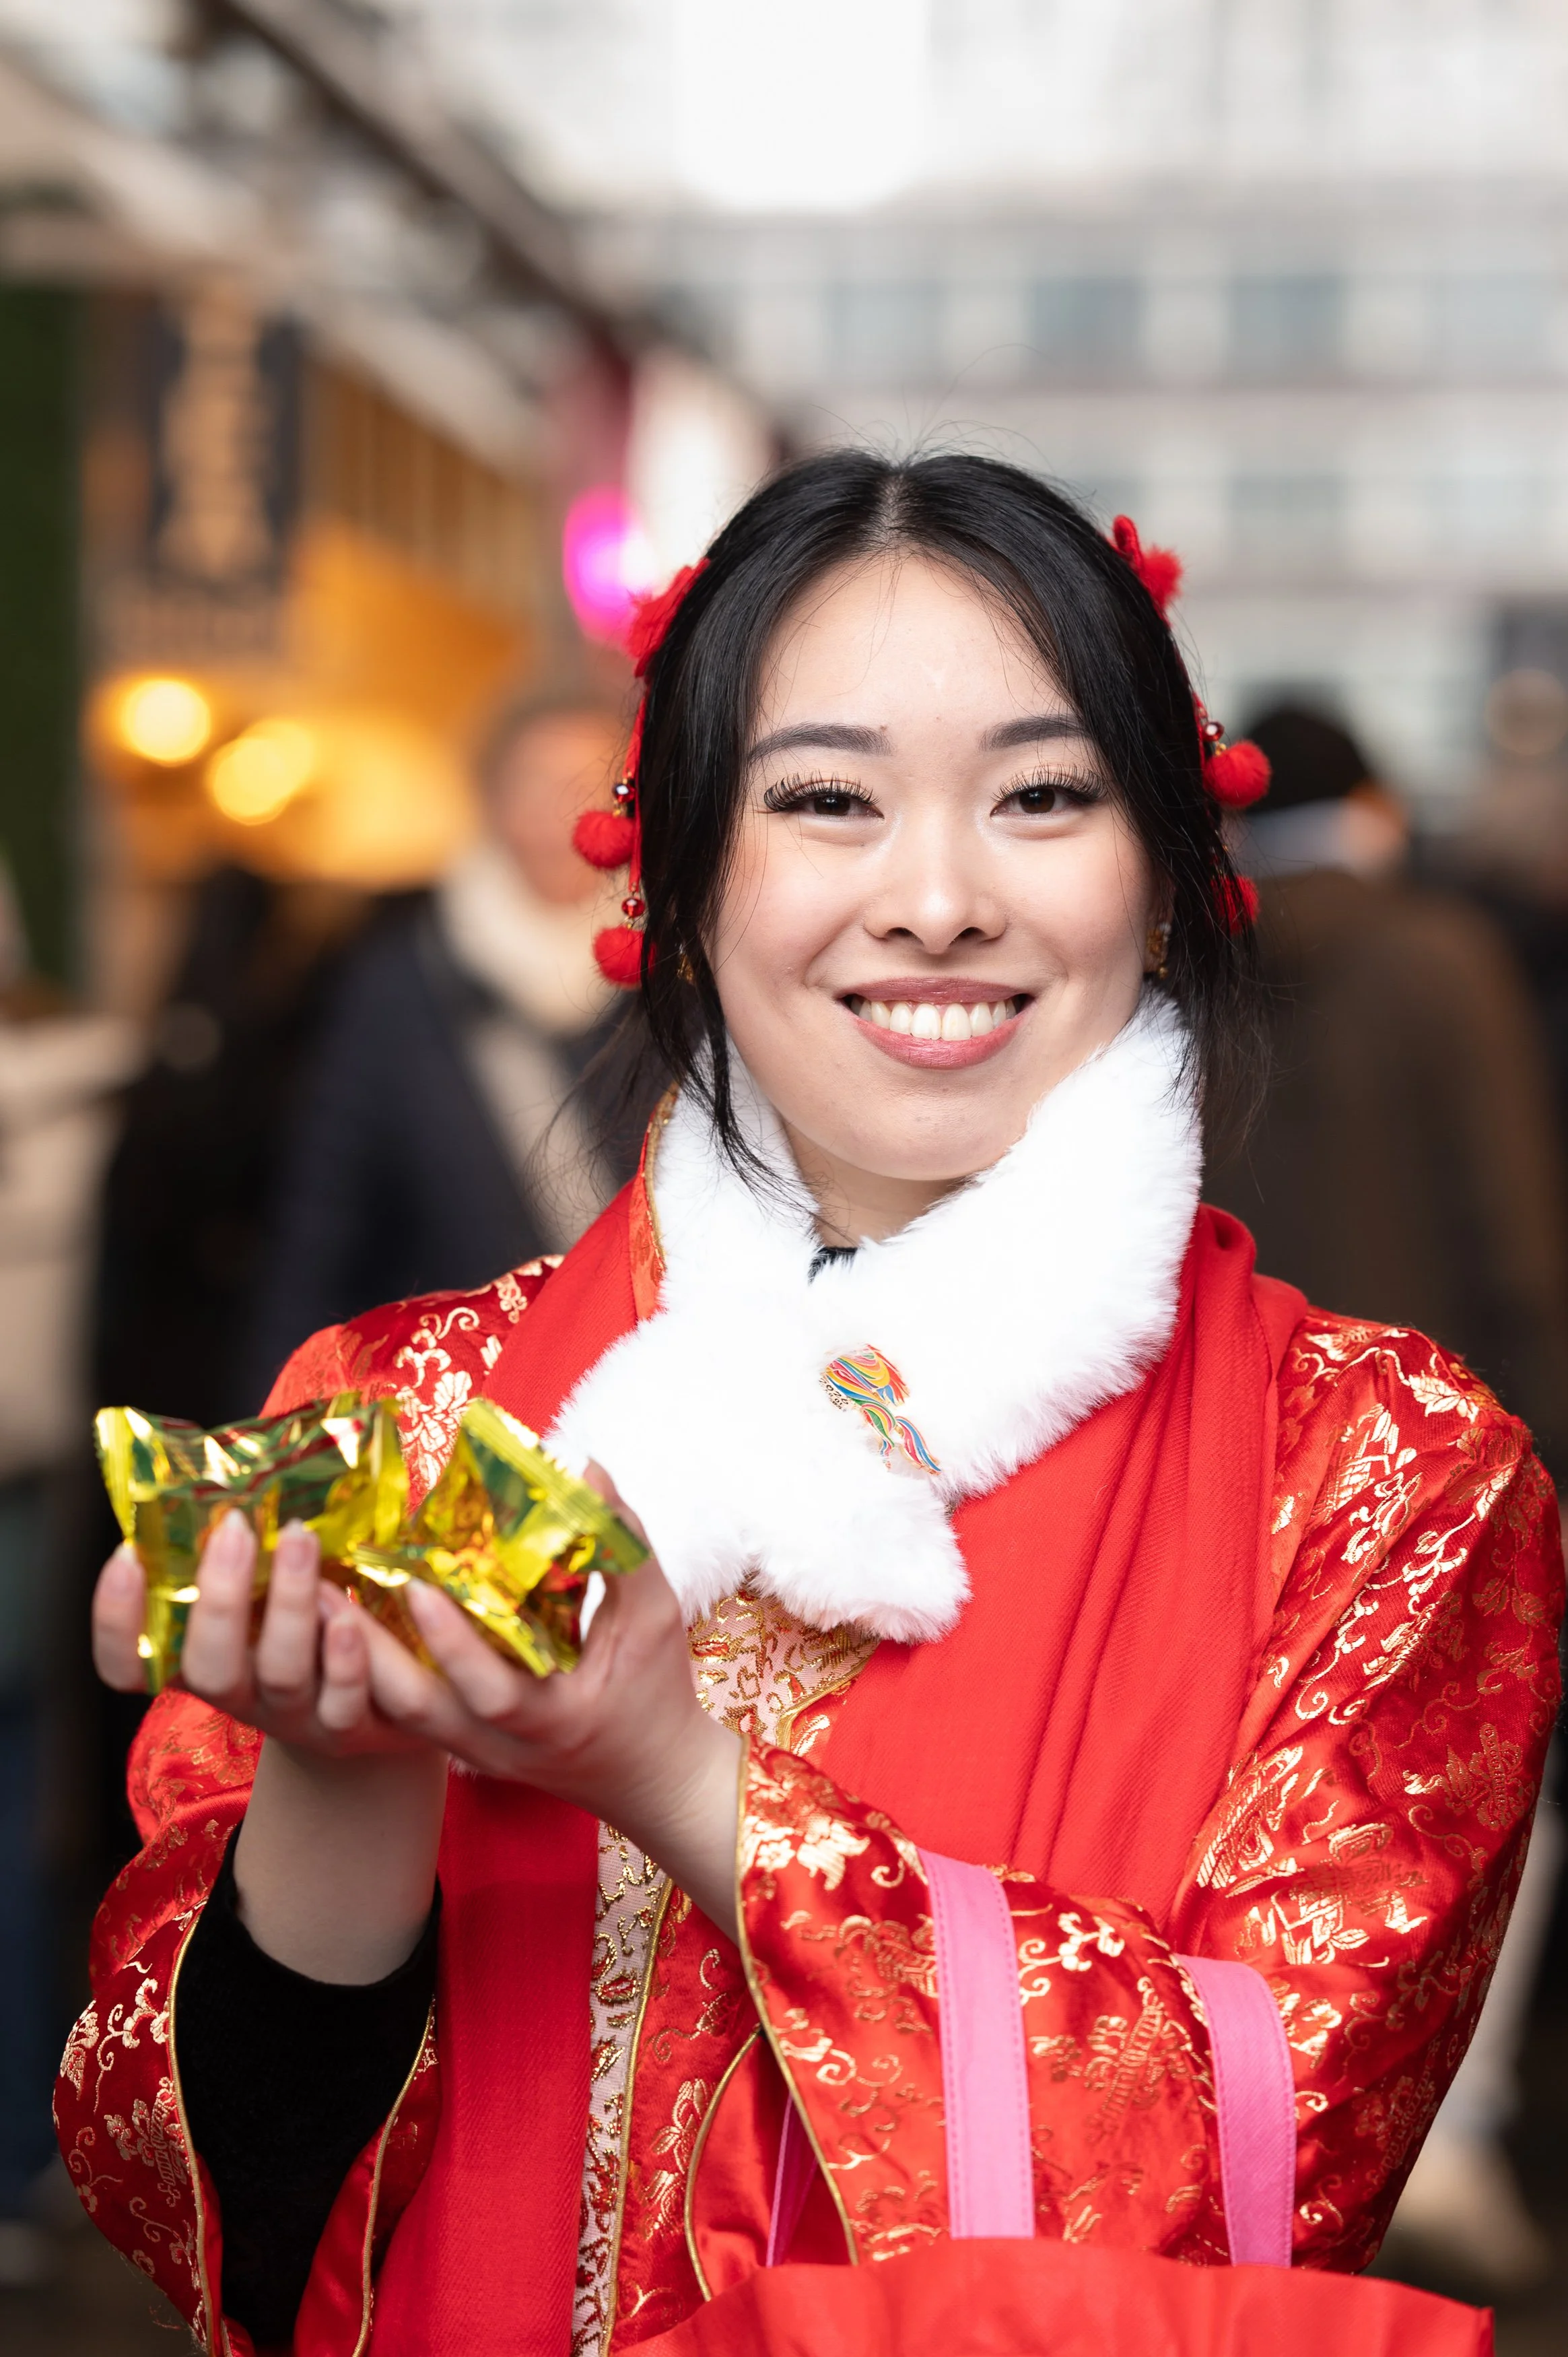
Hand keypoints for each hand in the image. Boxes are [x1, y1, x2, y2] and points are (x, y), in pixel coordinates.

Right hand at [93, 1515, 448, 1982]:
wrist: (374, 1711)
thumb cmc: (307, 1631)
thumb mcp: (264, 1599)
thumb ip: (242, 1558)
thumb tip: (227, 1469)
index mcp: (203, 1661)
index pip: (131, 1664)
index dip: (117, 1622)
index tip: (127, 1555)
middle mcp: (241, 1696)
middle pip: (211, 1668)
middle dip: (220, 1599)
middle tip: (238, 1529)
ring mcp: (295, 1717)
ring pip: (282, 1675)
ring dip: (288, 1605)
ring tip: (300, 1538)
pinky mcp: (350, 1727)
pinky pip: (343, 1703)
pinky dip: (344, 1660)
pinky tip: (349, 1616)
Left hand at [364, 1467, 742, 1935]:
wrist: (651, 1781)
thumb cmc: (658, 1693)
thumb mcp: (655, 1618)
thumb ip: (624, 1546)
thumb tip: (590, 1467)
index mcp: (553, 1720)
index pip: (491, 1690)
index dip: (453, 1643)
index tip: (417, 1586)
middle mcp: (500, 1746)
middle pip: (414, 1710)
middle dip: (362, 1651)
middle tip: (321, 1589)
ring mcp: (473, 1753)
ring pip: (396, 1714)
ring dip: (352, 1658)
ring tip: (314, 1599)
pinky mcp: (459, 1748)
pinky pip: (403, 1713)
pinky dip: (368, 1671)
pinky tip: (339, 1625)